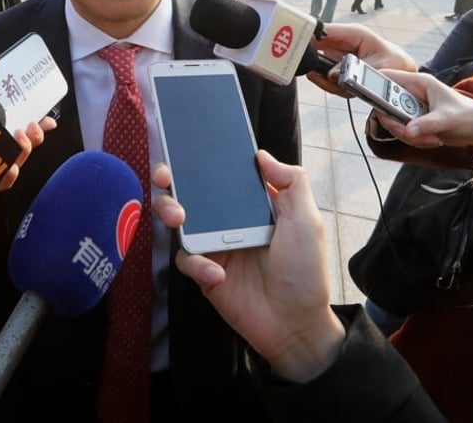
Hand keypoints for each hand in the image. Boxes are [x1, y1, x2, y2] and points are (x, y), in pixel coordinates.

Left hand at [0, 53, 56, 191]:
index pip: (24, 126)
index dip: (41, 124)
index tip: (49, 119)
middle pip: (25, 145)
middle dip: (36, 137)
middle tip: (31, 126)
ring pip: (17, 163)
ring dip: (24, 151)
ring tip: (18, 137)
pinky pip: (1, 182)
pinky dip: (9, 174)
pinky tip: (8, 164)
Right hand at [152, 151, 344, 381]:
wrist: (295, 324)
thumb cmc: (305, 271)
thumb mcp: (307, 222)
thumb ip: (291, 183)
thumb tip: (262, 156)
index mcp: (250, 204)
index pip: (220, 174)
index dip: (200, 159)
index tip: (184, 148)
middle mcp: (227, 220)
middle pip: (188, 190)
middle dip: (169, 178)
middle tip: (165, 178)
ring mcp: (212, 245)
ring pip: (177, 220)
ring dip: (170, 211)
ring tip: (178, 217)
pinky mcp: (203, 272)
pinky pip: (186, 259)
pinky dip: (197, 264)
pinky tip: (218, 274)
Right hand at [305, 23, 416, 95]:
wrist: (400, 74)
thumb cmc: (394, 63)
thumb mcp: (382, 67)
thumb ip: (357, 70)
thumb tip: (333, 74)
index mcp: (353, 34)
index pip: (322, 29)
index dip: (307, 37)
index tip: (296, 49)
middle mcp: (340, 42)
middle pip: (313, 49)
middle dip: (316, 66)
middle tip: (329, 78)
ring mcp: (335, 55)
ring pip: (316, 67)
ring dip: (327, 80)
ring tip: (346, 86)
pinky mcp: (333, 67)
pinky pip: (322, 78)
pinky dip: (332, 87)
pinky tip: (347, 89)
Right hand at [370, 69, 472, 157]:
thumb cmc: (469, 116)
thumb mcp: (448, 119)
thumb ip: (426, 124)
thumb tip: (408, 130)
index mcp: (420, 82)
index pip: (388, 77)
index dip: (375, 85)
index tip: (376, 103)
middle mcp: (412, 93)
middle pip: (386, 106)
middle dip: (397, 123)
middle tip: (410, 133)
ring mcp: (412, 108)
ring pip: (394, 122)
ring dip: (408, 135)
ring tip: (430, 138)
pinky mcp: (414, 121)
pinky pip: (403, 132)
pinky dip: (414, 140)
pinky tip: (432, 140)